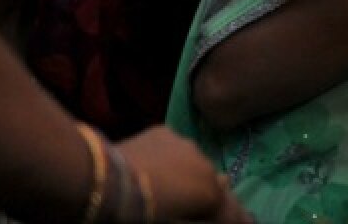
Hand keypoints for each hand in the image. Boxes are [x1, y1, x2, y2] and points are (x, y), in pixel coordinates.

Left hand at [116, 127, 251, 222]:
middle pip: (215, 185)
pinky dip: (171, 161)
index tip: (247, 222)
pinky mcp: (163, 133)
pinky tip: (155, 169)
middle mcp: (206, 165)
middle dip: (210, 197)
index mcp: (211, 194)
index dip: (240, 219)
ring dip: (190, 176)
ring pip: (196, 163)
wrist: (100, 182)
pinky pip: (175, 150)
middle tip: (199, 207)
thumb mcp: (174, 223)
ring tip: (172, 187)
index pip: (233, 212)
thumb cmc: (140, 214)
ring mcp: (186, 145)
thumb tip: (220, 202)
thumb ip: (200, 219)